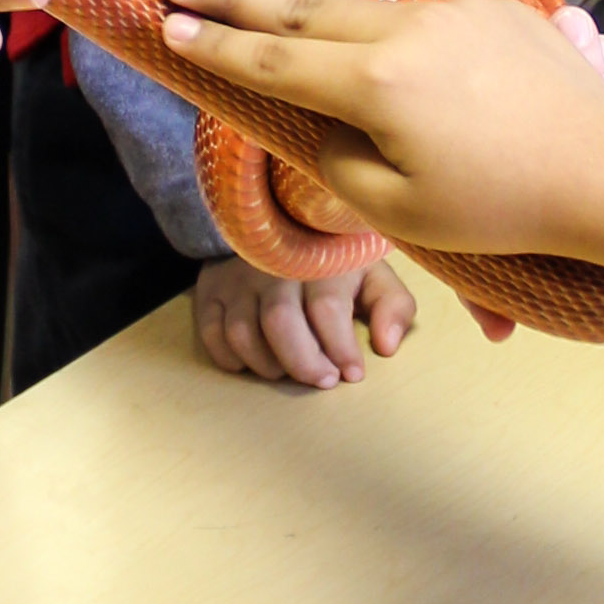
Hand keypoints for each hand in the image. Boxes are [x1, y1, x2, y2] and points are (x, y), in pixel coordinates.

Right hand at [160, 0, 603, 261]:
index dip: (214, 46)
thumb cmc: (506, 206)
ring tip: (249, 0)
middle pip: (301, 7)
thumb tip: (323, 124)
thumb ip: (339, 162)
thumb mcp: (401, 209)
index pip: (273, 61)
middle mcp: (409, 31)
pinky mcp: (493, 8)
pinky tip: (358, 32)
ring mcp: (453, 10)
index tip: (167, 25)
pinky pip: (415, 11)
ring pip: (359, 3)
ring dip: (302, 3)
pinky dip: (375, 19)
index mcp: (378, 84)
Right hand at [195, 250, 416, 388]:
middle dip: (304, 363)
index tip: (352, 374)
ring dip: (268, 365)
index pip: (327, 308)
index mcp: (320, 258)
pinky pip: (212, 334)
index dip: (341, 348)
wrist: (276, 222)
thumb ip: (393, 305)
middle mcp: (274, 265)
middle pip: (280, 323)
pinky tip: (253, 363)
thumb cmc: (333, 261)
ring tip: (289, 372)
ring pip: (243, 333)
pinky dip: (231, 359)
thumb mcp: (371, 273)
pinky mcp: (210, 289)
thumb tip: (387, 346)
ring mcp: (237, 277)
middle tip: (323, 381)